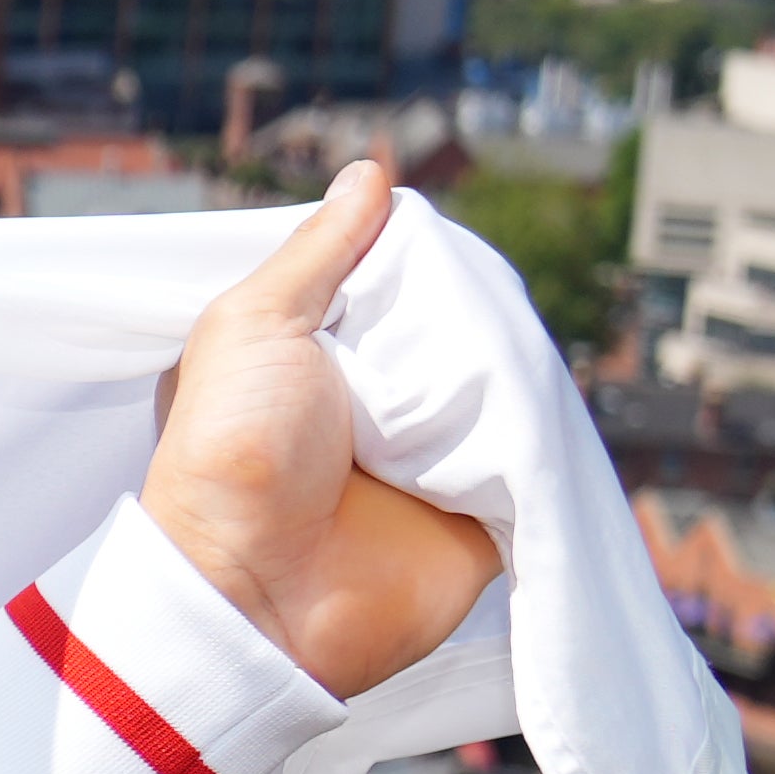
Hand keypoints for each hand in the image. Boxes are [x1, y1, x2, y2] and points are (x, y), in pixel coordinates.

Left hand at [144, 157, 507, 700]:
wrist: (255, 598)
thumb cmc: (232, 459)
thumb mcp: (253, 326)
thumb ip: (317, 253)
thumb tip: (372, 175)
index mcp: (318, 352)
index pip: (396, 281)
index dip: (420, 258)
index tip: (434, 235)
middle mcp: (379, 400)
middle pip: (463, 326)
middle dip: (475, 311)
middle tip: (468, 308)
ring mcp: (434, 456)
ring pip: (507, 383)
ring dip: (509, 369)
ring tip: (485, 366)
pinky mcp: (483, 511)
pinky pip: (538, 456)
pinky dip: (542, 434)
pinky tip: (533, 409)